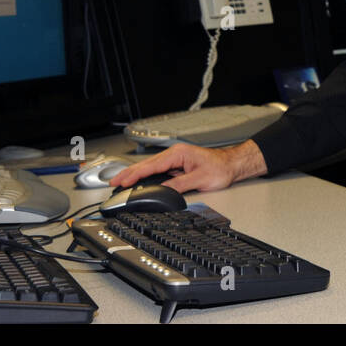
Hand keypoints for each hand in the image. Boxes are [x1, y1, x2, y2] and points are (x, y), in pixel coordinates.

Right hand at [109, 140, 267, 194]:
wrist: (231, 165)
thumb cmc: (220, 168)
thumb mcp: (199, 180)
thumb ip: (180, 185)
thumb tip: (164, 191)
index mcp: (177, 154)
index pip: (151, 165)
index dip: (135, 174)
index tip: (123, 181)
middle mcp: (174, 154)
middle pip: (146, 165)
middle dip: (129, 174)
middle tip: (114, 182)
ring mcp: (175, 160)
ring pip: (150, 167)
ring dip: (135, 174)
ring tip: (121, 182)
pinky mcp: (177, 166)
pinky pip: (157, 171)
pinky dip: (145, 176)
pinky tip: (138, 181)